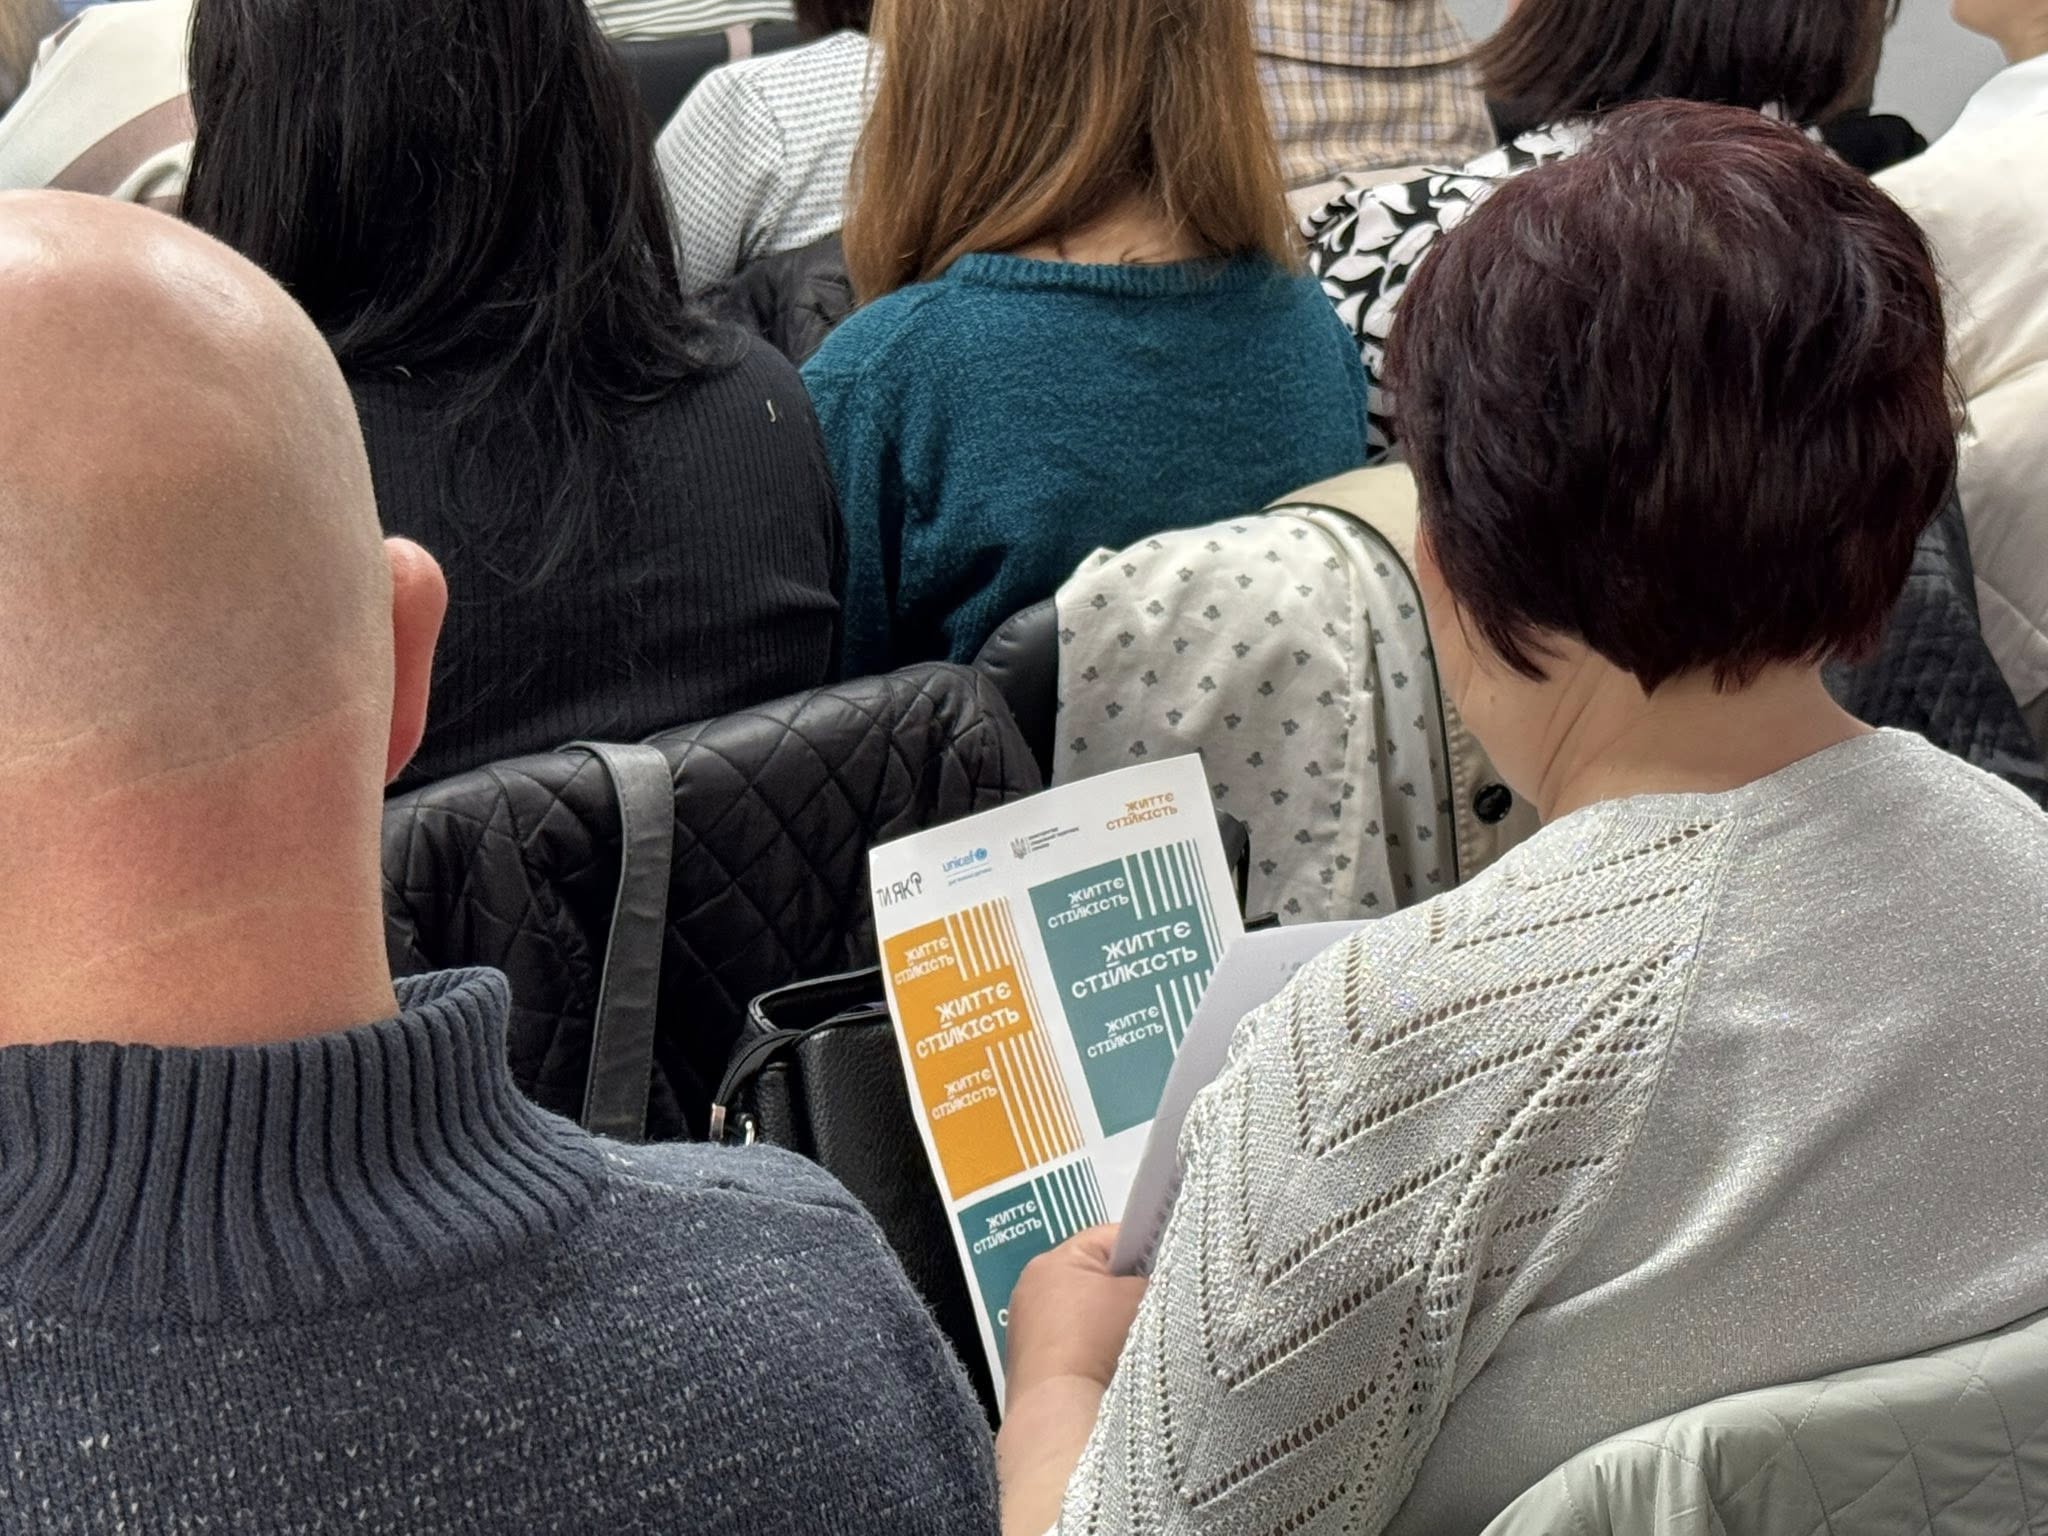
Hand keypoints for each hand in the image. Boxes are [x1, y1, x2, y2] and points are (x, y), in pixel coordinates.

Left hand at [1005, 1224, 1147, 1400]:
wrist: (1060, 1412)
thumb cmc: (1097, 1342)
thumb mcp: (1139, 1296)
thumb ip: (1154, 1278)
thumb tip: (1162, 1280)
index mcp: (1054, 1259)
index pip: (1111, 1239)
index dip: (1147, 1248)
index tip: (1173, 1268)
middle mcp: (1033, 1287)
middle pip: (1098, 1275)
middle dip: (1129, 1288)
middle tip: (1160, 1303)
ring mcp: (1028, 1328)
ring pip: (1087, 1312)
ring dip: (1112, 1322)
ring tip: (1140, 1340)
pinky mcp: (1031, 1364)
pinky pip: (1074, 1343)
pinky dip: (1095, 1349)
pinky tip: (1115, 1366)